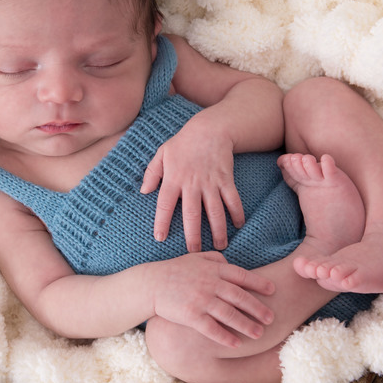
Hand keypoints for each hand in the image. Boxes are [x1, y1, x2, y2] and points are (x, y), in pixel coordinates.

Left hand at [141, 116, 244, 251]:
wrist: (209, 129)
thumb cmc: (183, 143)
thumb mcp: (162, 153)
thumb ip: (151, 173)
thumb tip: (143, 191)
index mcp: (173, 179)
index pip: (164, 205)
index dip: (161, 222)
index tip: (160, 238)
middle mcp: (192, 184)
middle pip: (192, 215)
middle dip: (193, 236)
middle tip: (193, 253)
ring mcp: (210, 183)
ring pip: (215, 211)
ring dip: (219, 230)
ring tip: (220, 246)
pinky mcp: (226, 179)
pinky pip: (232, 199)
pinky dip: (237, 213)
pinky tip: (238, 225)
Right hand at [149, 252, 274, 347]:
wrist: (151, 284)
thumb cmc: (174, 271)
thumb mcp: (195, 258)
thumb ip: (215, 260)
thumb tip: (230, 263)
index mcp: (213, 270)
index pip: (241, 276)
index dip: (258, 284)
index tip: (273, 291)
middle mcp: (210, 284)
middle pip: (240, 298)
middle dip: (258, 308)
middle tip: (271, 317)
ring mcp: (201, 300)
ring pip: (229, 315)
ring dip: (246, 325)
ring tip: (259, 334)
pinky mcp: (191, 316)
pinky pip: (212, 329)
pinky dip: (225, 337)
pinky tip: (236, 344)